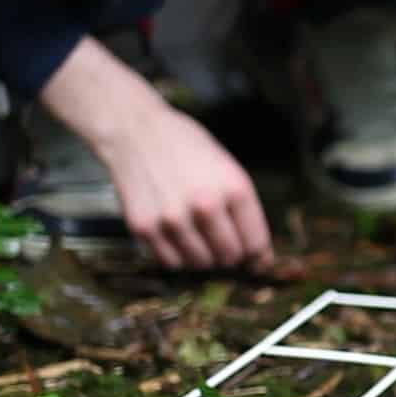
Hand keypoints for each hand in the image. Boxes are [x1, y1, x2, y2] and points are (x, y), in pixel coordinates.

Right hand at [41, 38, 273, 269]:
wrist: (136, 132)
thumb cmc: (188, 149)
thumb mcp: (229, 169)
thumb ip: (245, 212)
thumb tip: (259, 258)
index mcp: (234, 189)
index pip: (255, 244)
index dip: (257, 256)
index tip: (255, 260)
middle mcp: (205, 206)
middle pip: (230, 257)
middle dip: (231, 255)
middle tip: (222, 241)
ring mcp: (172, 219)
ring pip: (201, 264)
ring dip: (204, 256)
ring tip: (198, 234)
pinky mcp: (144, 227)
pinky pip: (171, 262)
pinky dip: (178, 256)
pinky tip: (178, 236)